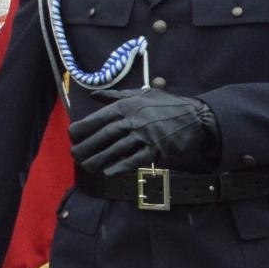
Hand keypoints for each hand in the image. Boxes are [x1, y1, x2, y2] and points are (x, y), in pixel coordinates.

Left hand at [69, 88, 218, 177]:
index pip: (99, 117)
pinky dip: (120, 167)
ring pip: (116, 149)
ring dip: (99, 159)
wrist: (196, 117)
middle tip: (74, 154)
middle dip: (87, 146)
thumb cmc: (167, 105)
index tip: (72, 136)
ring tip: (86, 166)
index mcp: (127, 105)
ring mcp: (145, 134)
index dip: (83, 128)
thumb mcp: (141, 94)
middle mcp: (134, 119)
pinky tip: (108, 173)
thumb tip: (94, 95)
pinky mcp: (156, 149)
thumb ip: (115, 95)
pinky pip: (134, 159)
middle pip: (104, 134)